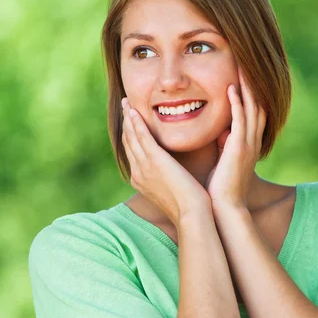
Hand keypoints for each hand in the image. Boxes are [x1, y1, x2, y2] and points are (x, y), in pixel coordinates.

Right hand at [121, 99, 210, 225]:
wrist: (192, 214)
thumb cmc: (189, 206)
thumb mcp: (174, 190)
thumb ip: (170, 179)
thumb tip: (177, 172)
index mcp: (142, 180)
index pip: (133, 153)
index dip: (131, 136)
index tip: (131, 122)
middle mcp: (138, 172)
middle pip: (129, 143)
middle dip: (126, 123)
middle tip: (125, 107)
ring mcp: (144, 166)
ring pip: (132, 137)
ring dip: (128, 118)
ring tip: (126, 103)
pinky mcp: (154, 160)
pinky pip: (142, 136)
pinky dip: (136, 123)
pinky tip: (133, 111)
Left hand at [204, 67, 266, 209]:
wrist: (225, 207)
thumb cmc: (221, 188)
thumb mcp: (225, 162)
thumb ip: (225, 145)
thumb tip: (222, 133)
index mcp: (248, 143)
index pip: (253, 111)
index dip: (250, 92)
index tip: (243, 73)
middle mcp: (252, 141)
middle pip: (257, 104)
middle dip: (253, 83)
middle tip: (247, 61)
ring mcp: (247, 144)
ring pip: (251, 108)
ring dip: (246, 87)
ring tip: (241, 66)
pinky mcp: (239, 148)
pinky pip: (240, 120)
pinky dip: (237, 103)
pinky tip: (231, 88)